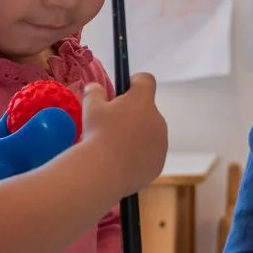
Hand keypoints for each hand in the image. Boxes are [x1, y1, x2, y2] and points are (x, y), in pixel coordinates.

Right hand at [81, 77, 167, 192]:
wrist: (105, 172)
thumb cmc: (98, 135)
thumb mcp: (91, 108)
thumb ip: (95, 92)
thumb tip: (95, 87)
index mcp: (142, 101)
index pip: (146, 80)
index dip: (135, 82)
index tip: (124, 89)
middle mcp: (157, 118)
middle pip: (147, 110)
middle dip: (133, 114)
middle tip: (112, 125)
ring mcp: (161, 142)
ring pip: (149, 133)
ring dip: (137, 136)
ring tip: (115, 147)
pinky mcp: (159, 162)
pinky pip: (150, 154)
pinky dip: (139, 156)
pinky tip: (121, 162)